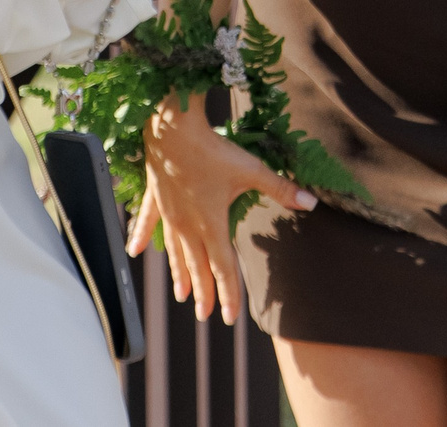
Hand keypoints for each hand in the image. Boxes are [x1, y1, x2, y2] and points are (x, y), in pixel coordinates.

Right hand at [130, 91, 314, 324]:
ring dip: (180, 275)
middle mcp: (188, 226)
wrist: (173, 128)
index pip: (223, 268)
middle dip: (204, 292)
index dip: (229, 293)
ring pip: (175, 253)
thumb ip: (280, 189)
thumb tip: (311, 203)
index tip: (230, 318)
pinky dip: (143, 237)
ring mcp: (169, 214)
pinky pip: (148, 223)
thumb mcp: (251, 170)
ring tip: (181, 295)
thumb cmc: (213, 149)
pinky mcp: (156, 197)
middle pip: (198, 267)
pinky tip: (135, 252)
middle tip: (205, 315)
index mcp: (212, 224)